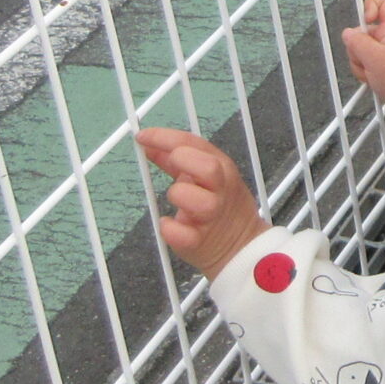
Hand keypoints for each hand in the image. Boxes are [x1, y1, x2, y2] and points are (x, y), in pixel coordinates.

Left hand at [137, 126, 268, 278]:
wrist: (241, 247)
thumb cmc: (220, 208)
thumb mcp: (204, 178)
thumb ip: (176, 162)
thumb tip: (150, 147)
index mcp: (222, 169)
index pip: (194, 143)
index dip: (164, 137)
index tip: (142, 137)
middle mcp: (220, 190)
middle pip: (208, 166)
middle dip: (182, 161)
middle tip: (171, 165)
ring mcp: (212, 216)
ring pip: (198, 200)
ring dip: (179, 195)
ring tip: (176, 200)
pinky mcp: (200, 242)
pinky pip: (182, 234)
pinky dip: (170, 228)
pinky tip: (169, 225)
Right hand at [343, 0, 384, 129]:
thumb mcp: (374, 59)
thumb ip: (358, 42)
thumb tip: (348, 33)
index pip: (384, 1)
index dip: (370, 5)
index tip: (365, 21)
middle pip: (363, 32)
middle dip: (358, 50)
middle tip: (370, 61)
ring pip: (361, 50)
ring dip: (361, 65)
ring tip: (374, 74)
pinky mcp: (383, 65)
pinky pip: (365, 64)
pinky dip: (365, 73)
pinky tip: (373, 80)